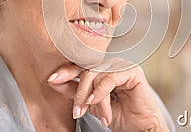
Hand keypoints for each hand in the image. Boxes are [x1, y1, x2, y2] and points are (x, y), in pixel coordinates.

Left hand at [47, 58, 168, 130]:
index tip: (51, 79)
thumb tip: (53, 81)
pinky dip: (100, 92)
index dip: (65, 72)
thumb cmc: (118, 113)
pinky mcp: (133, 71)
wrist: (139, 126)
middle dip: (78, 92)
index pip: (80, 67)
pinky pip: (110, 78)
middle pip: (87, 71)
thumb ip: (74, 91)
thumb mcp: (90, 103)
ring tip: (87, 111)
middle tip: (76, 110)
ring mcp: (122, 65)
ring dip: (89, 96)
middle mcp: (111, 64)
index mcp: (100, 69)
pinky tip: (95, 101)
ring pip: (97, 74)